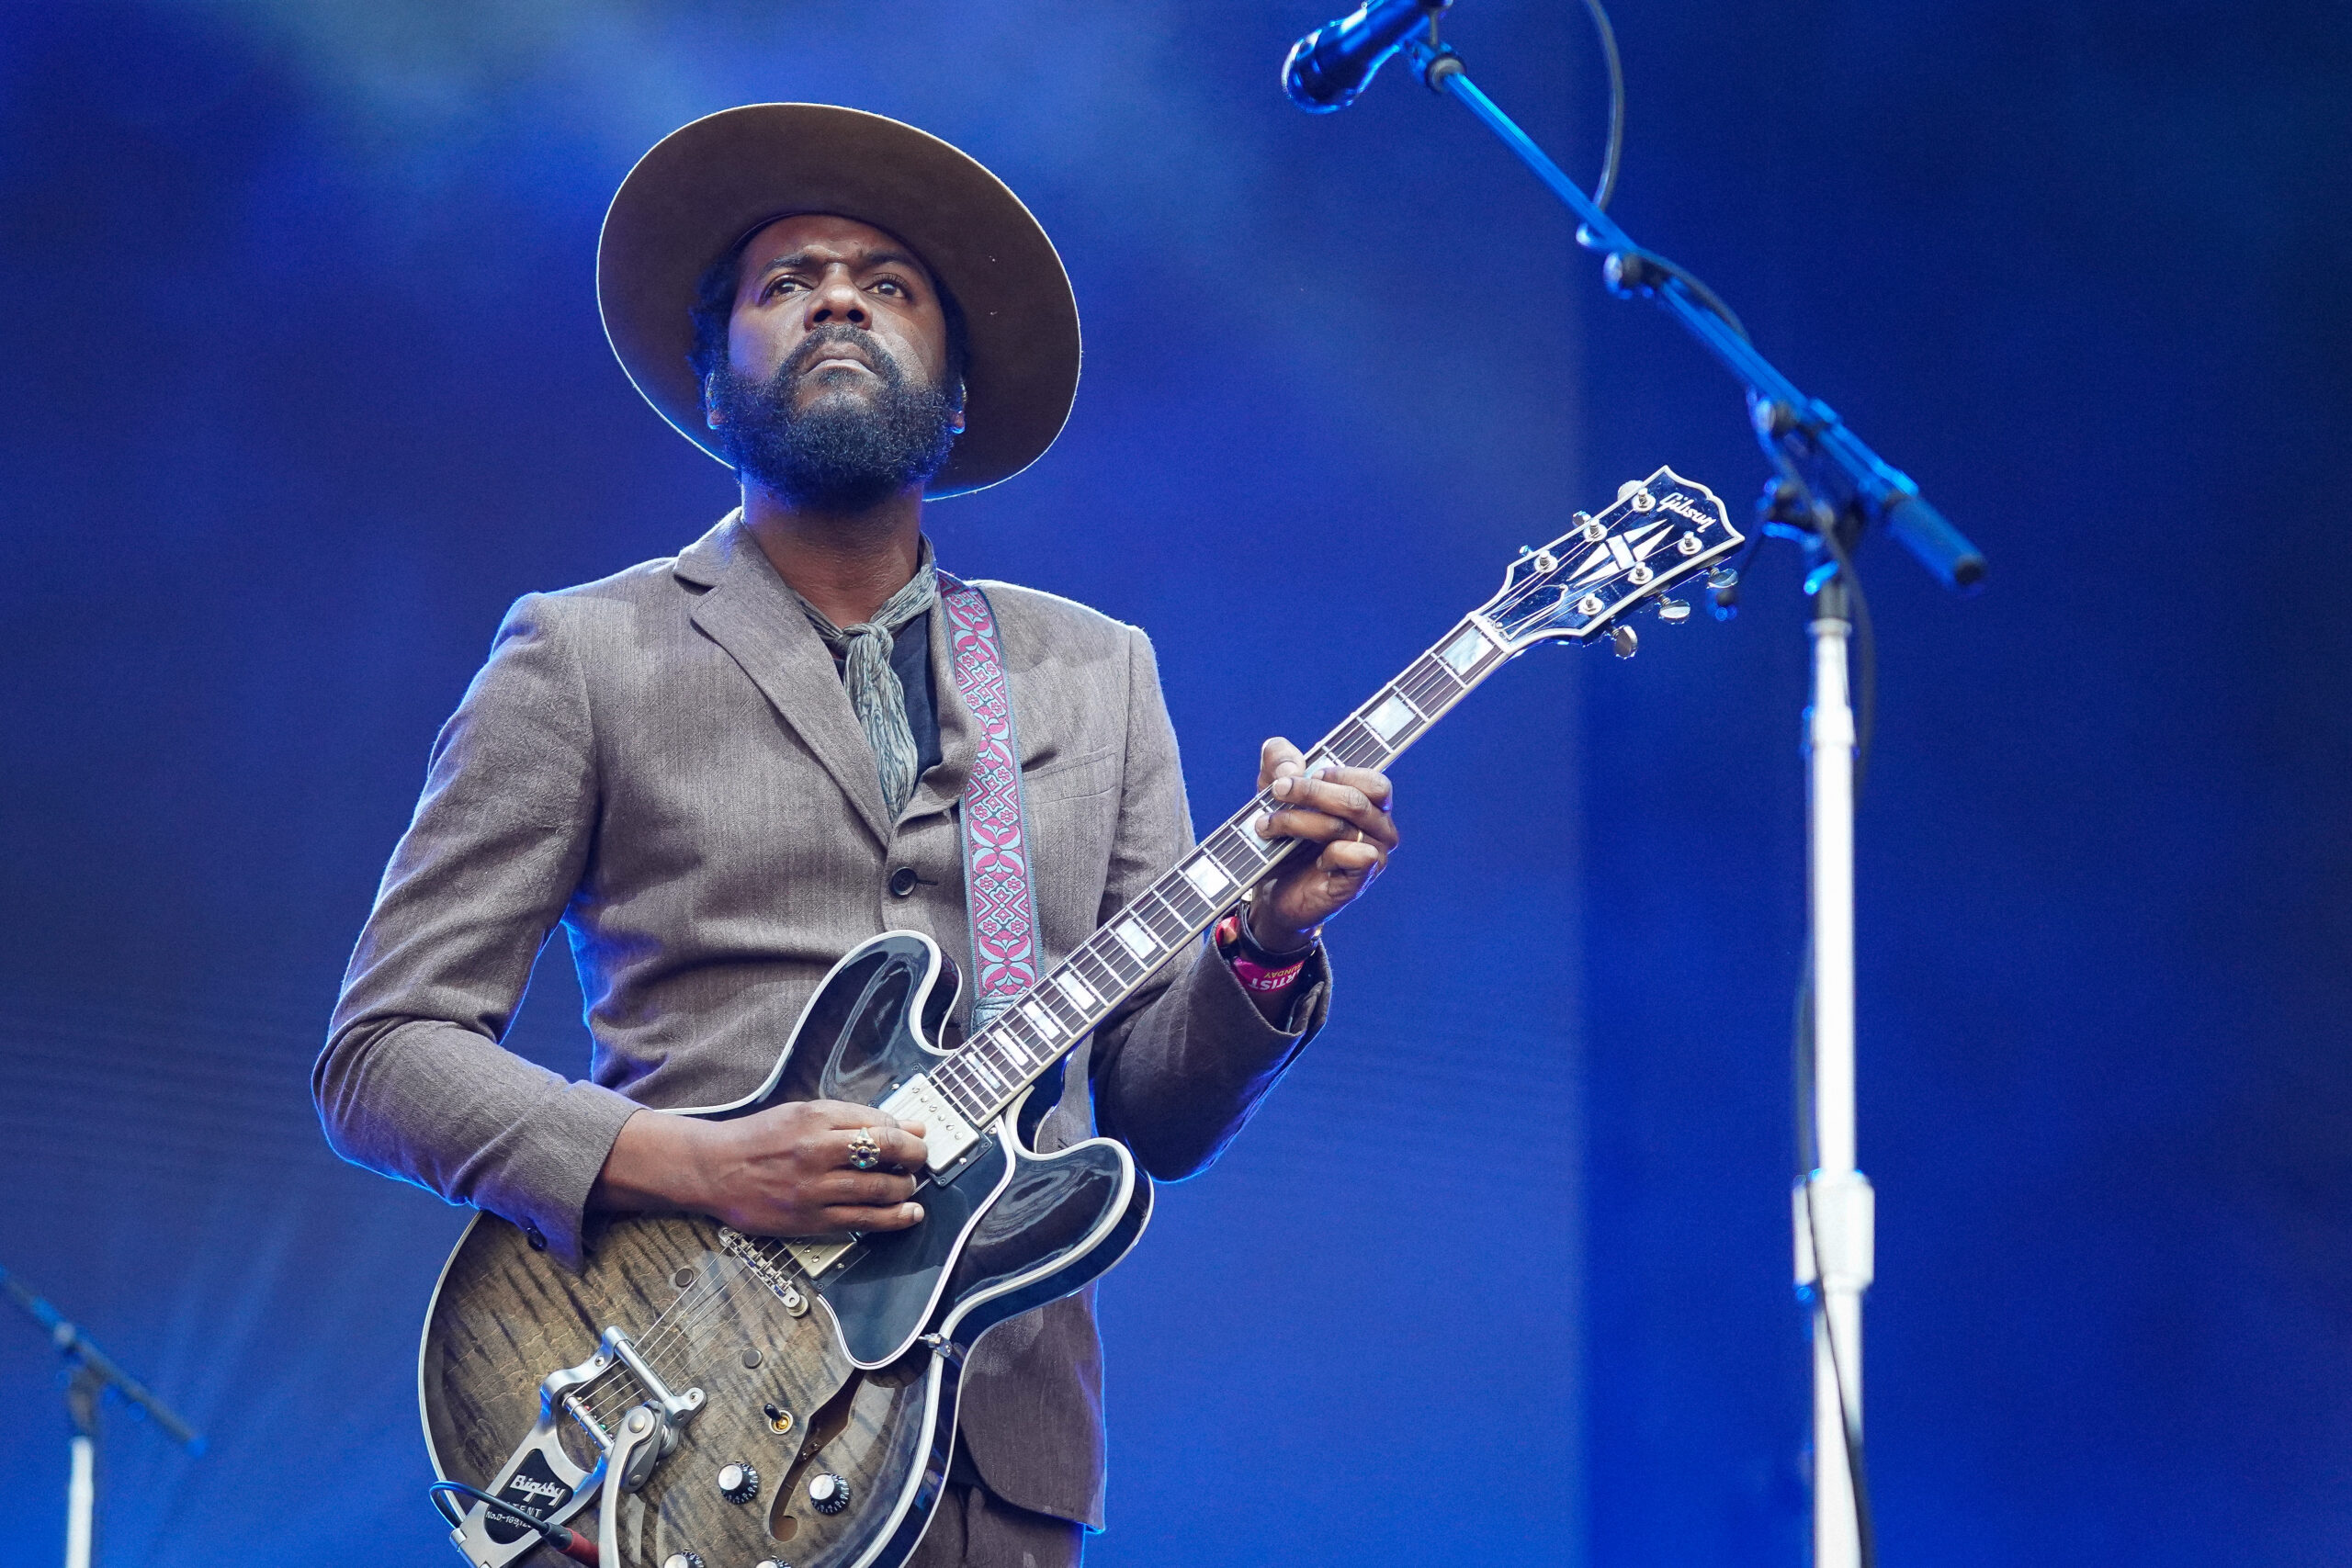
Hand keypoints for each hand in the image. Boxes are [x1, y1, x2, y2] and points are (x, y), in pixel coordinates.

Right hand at [593, 1100, 931, 1236]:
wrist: (715, 1169)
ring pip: (880, 1187)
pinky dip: (894, 1217)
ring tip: (909, 1185)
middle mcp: (817, 1150)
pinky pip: (863, 1220)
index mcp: (816, 1118)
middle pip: (886, 1151)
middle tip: (919, 1160)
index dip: (905, 1132)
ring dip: (906, 1187)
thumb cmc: (760, 1138)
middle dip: (914, 1156)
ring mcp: (814, 1187)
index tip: (913, 1137)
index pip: (879, 1123)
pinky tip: (910, 1214)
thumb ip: (855, 1118)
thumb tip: (909, 1125)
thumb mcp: (803, 1113)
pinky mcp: (810, 1219)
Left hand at [1246, 736, 1397, 949]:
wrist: (1272, 892)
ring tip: (1265, 824)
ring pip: (1341, 827)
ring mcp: (1373, 857)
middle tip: (1277, 790)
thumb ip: (1279, 762)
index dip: (1342, 774)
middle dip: (1310, 792)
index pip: (1376, 783)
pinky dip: (1327, 852)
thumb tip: (1291, 766)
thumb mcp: (1273, 791)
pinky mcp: (1358, 883)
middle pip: (1355, 801)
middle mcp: (1379, 830)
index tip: (1307, 774)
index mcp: (1369, 805)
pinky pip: (1355, 857)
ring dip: (1297, 820)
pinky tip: (1306, 856)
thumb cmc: (1283, 837)